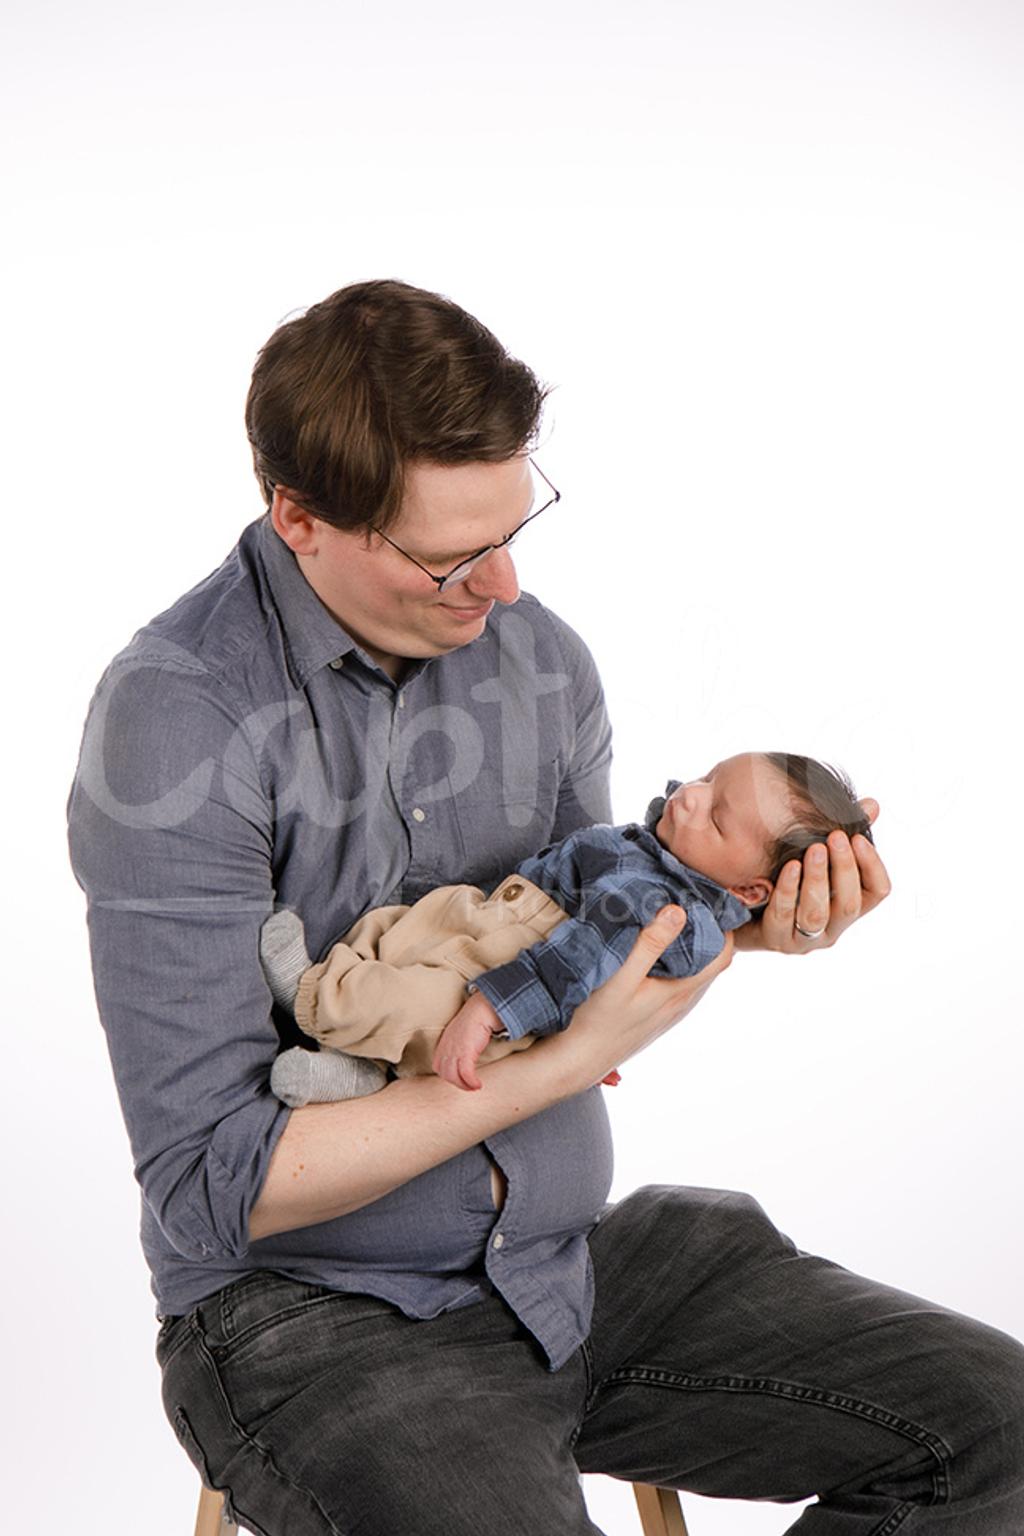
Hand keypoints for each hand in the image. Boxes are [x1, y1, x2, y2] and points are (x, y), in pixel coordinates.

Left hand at [433, 992, 503, 1090]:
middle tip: (468, 1087)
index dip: (448, 1075)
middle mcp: (446, 1048)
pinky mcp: (465, 1052)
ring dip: (464, 1085)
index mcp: (443, 1043)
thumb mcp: (460, 1033)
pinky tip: (478, 1084)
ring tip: (474, 1087)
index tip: (459, 1079)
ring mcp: (454, 1050)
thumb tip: (464, 1055)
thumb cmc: (474, 1019)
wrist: (481, 1010)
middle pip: (444, 1074)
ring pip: (453, 1076)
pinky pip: (466, 1074)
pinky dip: (471, 1082)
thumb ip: (457, 1044)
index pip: (437, 1066)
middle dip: (457, 1083)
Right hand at [545, 905, 732, 1088]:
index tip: (707, 898)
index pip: (723, 952)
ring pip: (695, 971)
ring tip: (671, 917)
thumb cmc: (595, 1019)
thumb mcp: (620, 976)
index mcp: (682, 990)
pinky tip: (654, 951)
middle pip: (712, 960)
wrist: (576, 1061)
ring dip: (690, 946)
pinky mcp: (655, 1015)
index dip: (722, 924)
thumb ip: (649, 944)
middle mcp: (683, 1002)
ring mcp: (670, 1011)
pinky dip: (676, 961)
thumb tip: (678, 910)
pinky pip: (678, 982)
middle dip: (707, 929)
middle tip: (688, 898)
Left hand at [736, 799, 890, 953]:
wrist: (739, 910)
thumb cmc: (785, 877)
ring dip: (817, 879)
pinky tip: (789, 866)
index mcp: (848, 905)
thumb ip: (842, 836)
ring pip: (817, 914)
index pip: (877, 891)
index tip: (859, 836)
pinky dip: (787, 890)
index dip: (872, 865)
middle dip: (844, 868)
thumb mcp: (814, 855)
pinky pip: (783, 916)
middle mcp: (833, 927)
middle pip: (850, 903)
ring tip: (815, 849)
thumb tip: (872, 805)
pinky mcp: (777, 941)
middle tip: (836, 836)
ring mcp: (805, 939)